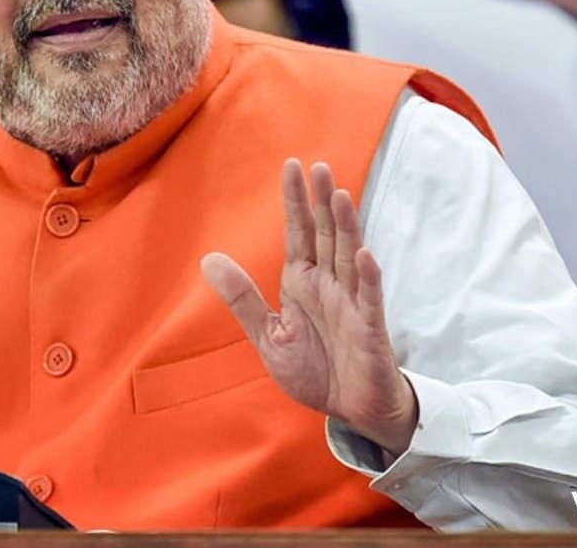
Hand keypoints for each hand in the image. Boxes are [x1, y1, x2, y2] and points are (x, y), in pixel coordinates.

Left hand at [201, 159, 416, 454]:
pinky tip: (365, 254)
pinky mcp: (369, 327)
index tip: (291, 166)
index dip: (295, 201)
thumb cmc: (314, 370)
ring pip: (348, 256)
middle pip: (325, 235)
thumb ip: (242, 297)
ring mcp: (351, 303)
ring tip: (338, 196)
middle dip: (321, 202)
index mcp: (302, 283)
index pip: (298, 234)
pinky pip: (369, 298)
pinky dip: (368, 277)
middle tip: (318, 165)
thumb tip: (208, 259)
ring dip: (345, 227)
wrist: (349, 410)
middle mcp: (329, 285)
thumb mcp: (269, 335)